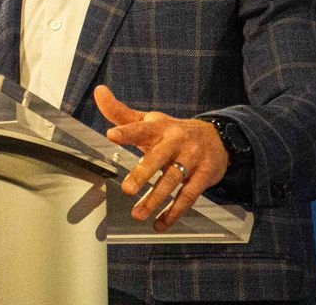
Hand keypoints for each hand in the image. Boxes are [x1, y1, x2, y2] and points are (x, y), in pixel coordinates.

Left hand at [94, 85, 229, 230]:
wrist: (217, 137)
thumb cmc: (172, 131)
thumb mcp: (148, 120)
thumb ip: (120, 112)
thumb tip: (98, 92)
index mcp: (159, 126)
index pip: (140, 128)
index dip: (127, 130)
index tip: (112, 134)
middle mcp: (176, 141)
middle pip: (158, 157)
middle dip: (142, 173)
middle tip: (127, 189)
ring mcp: (192, 158)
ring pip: (173, 180)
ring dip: (155, 199)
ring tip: (138, 213)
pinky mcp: (204, 175)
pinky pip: (189, 196)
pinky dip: (174, 212)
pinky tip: (160, 223)